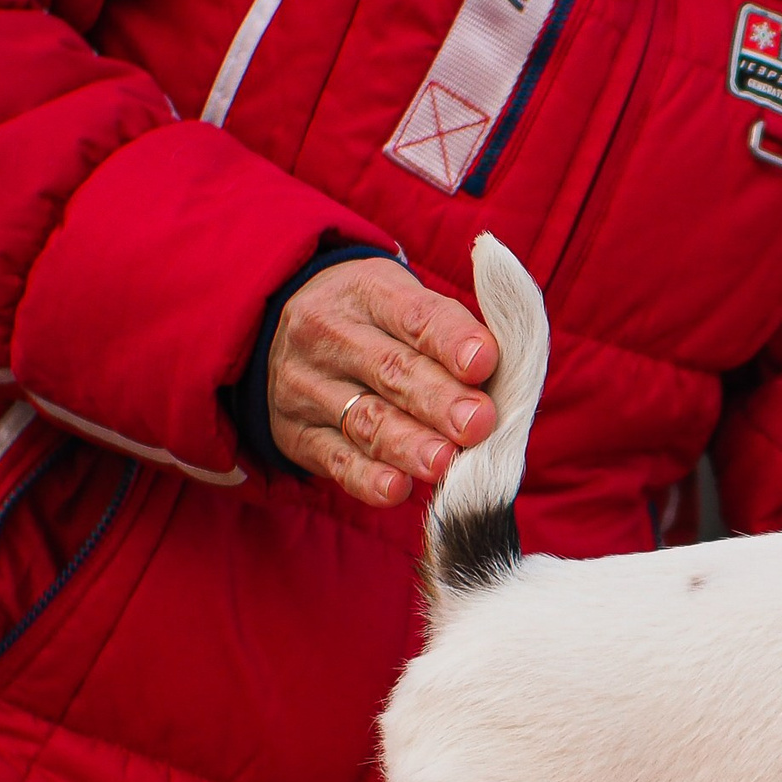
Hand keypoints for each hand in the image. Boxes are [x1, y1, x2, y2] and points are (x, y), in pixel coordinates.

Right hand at [267, 260, 498, 507]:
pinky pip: (333, 460)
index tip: (485, 363)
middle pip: (390, 370)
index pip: (415, 314)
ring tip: (444, 462)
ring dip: (408, 444)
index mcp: (368, 291)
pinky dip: (365, 478)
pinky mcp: (296, 434)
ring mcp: (307, 386)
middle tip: (477, 424)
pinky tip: (396, 490)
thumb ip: (455, 334)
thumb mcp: (405, 301)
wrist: (277, 329)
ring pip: (364, 419)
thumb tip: (503, 378)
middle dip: (439, 400)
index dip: (451, 340)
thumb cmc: (377, 323)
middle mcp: (330, 334)